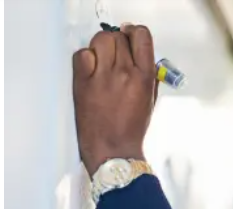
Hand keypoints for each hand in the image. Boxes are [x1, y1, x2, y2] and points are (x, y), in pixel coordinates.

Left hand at [72, 23, 159, 176]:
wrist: (113, 151)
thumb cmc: (131, 130)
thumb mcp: (150, 101)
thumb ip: (148, 76)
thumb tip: (140, 56)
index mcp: (144, 77)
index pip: (141, 36)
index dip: (133, 33)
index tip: (129, 36)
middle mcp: (124, 73)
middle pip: (118, 36)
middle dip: (117, 43)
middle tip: (114, 56)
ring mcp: (102, 77)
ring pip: (100, 40)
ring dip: (101, 47)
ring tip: (101, 63)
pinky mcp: (83, 82)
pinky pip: (82, 54)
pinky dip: (85, 59)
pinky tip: (90, 72)